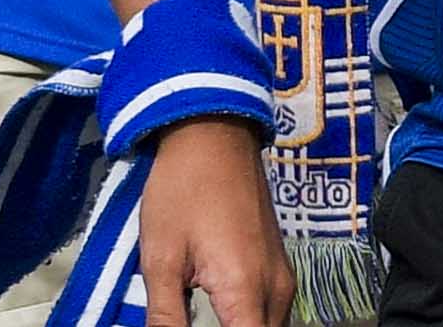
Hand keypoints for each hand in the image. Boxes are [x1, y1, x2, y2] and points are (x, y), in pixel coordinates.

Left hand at [134, 116, 290, 326]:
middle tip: (187, 322)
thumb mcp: (161, 260)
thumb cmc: (183, 191)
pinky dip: (250, 325)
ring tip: (198, 319)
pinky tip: (223, 323)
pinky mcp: (278, 263)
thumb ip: (166, 318)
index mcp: (245, 289)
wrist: (214, 136)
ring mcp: (281, 273)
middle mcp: (275, 286)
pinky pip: (272, 312)